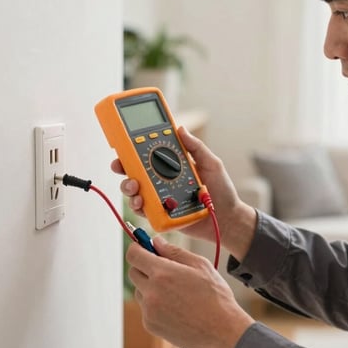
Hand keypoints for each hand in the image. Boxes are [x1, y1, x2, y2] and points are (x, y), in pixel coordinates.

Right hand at [111, 126, 256, 258]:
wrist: (227, 218)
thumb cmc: (221, 190)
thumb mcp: (211, 164)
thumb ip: (196, 147)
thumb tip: (180, 128)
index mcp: (172, 166)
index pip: (149, 155)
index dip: (133, 150)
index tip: (124, 145)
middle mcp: (162, 181)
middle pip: (135, 172)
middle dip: (123, 168)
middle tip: (120, 166)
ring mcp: (160, 198)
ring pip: (135, 191)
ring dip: (129, 188)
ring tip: (135, 188)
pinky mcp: (161, 215)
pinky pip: (143, 210)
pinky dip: (138, 206)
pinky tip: (141, 202)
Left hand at [127, 235, 254, 347]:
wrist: (221, 330)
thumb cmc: (215, 296)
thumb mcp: (200, 265)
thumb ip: (174, 251)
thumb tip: (156, 242)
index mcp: (162, 273)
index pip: (134, 255)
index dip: (137, 248)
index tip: (144, 247)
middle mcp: (151, 292)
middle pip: (133, 272)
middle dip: (144, 266)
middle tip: (164, 268)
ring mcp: (149, 311)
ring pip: (139, 290)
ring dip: (149, 286)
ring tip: (174, 292)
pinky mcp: (150, 325)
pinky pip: (145, 308)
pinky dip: (154, 304)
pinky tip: (175, 307)